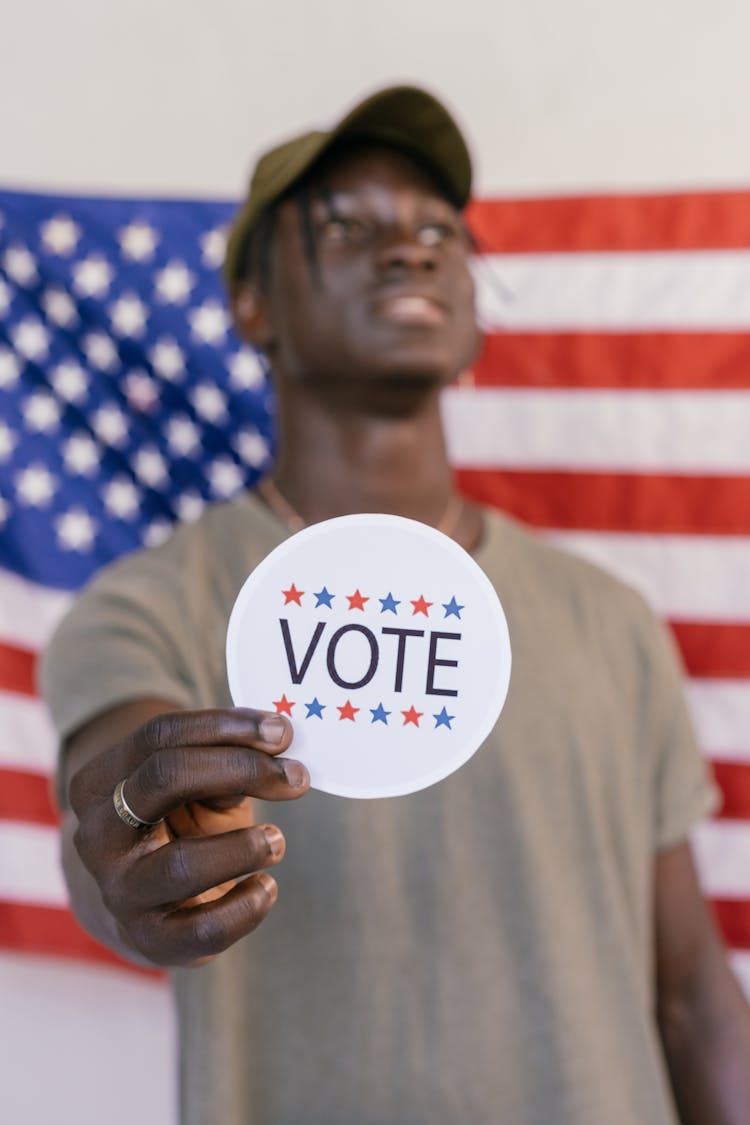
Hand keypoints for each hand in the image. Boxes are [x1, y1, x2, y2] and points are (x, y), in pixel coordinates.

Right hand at [66, 706, 308, 966]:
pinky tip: (266, 887)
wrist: (150, 902)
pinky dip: (247, 907)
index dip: (226, 727)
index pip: (160, 736)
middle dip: (240, 769)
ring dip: (244, 848)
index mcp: (101, 782)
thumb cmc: (181, 825)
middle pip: (163, 779)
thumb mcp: (196, 787)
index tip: (281, 731)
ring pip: (182, 865)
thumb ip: (223, 766)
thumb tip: (271, 754)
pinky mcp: (151, 940)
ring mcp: (120, 892)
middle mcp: (99, 835)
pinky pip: (204, 930)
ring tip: (277, 841)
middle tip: (296, 777)